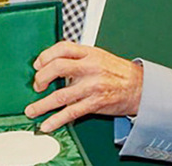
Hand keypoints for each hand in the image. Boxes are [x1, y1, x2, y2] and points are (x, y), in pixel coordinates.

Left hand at [24, 41, 142, 132]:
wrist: (140, 87)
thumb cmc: (117, 71)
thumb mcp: (98, 55)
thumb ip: (77, 57)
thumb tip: (53, 62)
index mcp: (89, 53)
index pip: (62, 48)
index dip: (45, 55)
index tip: (37, 65)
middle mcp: (89, 67)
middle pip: (57, 68)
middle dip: (41, 78)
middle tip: (36, 85)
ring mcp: (92, 86)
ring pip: (61, 95)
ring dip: (42, 105)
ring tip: (31, 110)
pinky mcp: (95, 104)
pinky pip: (72, 112)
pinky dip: (57, 119)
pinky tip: (48, 123)